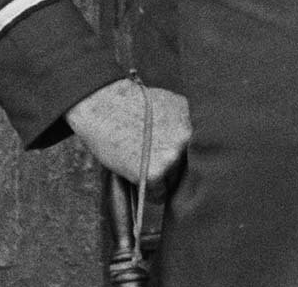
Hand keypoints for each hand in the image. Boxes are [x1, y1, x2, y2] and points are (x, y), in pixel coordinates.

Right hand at [66, 78, 191, 199]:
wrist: (102, 106)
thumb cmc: (127, 104)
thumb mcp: (165, 103)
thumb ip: (180, 122)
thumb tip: (187, 144)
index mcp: (191, 120)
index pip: (195, 150)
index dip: (180, 153)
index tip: (169, 155)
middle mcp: (186, 138)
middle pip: (186, 166)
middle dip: (172, 166)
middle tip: (152, 161)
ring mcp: (172, 156)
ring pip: (174, 181)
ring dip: (161, 179)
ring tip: (140, 164)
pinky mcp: (156, 173)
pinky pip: (159, 195)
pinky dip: (150, 192)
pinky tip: (136, 175)